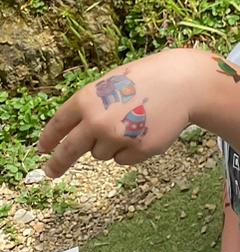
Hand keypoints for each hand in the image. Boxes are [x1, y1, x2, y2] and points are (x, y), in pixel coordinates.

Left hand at [37, 50, 214, 177]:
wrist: (185, 83)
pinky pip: (123, 159)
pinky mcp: (139, 150)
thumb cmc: (147, 79)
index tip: (43, 150)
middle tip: (51, 172)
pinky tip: (147, 130)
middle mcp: (97, 121)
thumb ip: (90, 107)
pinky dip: (132, 150)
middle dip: (57, 164)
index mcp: (86, 100)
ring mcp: (118, 137)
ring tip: (134, 122)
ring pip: (100, 154)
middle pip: (69, 151)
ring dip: (111, 145)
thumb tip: (73, 136)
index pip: (58, 126)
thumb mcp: (111, 84)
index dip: (48, 140)